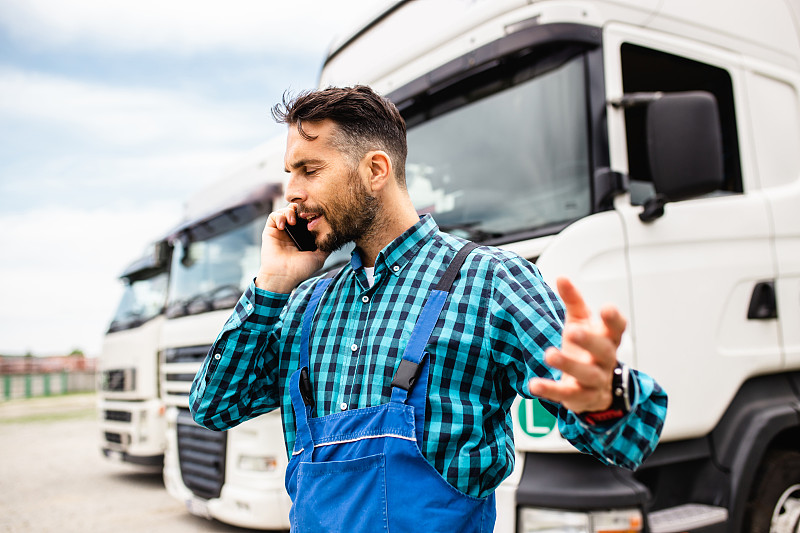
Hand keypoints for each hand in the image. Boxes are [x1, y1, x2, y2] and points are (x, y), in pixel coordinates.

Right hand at [254, 204, 328, 292]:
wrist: (283, 275)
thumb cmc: (300, 269)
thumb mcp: (319, 258)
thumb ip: (326, 247)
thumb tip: (335, 238)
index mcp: (303, 237)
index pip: (307, 218)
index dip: (311, 213)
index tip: (315, 214)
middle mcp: (292, 232)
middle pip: (296, 211)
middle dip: (301, 208)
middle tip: (304, 213)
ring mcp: (281, 231)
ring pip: (285, 211)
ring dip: (289, 211)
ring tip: (293, 221)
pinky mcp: (270, 231)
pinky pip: (273, 216)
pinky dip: (279, 216)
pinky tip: (283, 225)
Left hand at [528, 277, 626, 412]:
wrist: (594, 388)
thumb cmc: (586, 349)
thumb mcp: (581, 322)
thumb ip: (573, 301)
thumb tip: (562, 277)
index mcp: (606, 339)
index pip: (616, 328)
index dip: (614, 319)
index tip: (607, 308)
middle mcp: (604, 360)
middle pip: (603, 350)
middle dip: (589, 340)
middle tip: (573, 331)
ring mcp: (594, 381)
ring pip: (587, 375)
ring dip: (569, 365)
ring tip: (549, 354)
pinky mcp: (580, 397)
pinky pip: (567, 395)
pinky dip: (551, 390)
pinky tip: (534, 384)